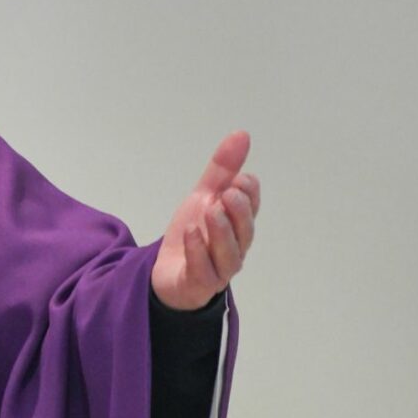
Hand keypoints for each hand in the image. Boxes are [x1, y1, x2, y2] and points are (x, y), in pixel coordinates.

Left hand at [151, 130, 260, 310]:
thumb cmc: (193, 235)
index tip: (242, 179)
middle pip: (243, 232)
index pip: (251, 210)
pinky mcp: (199, 283)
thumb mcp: (203, 196)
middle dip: (239, 212)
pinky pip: (202, 270)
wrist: (166, 273)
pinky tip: (191, 232)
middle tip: (229, 193)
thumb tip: (242, 134)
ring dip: (221, 231)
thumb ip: (221, 170)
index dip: (249, 195)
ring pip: (228, 253)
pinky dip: (197, 250)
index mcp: (238, 227)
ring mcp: (219, 269)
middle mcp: (234, 248)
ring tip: (211, 210)